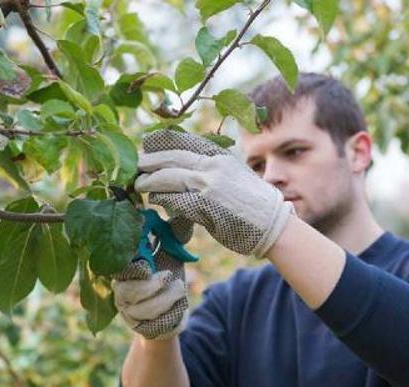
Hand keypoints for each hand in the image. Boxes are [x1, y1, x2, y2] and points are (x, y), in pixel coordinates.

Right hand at [112, 215, 192, 339]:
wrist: (171, 315)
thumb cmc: (168, 280)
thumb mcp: (172, 253)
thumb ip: (174, 233)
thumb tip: (183, 206)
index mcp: (126, 265)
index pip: (120, 261)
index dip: (133, 258)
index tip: (149, 255)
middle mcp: (120, 287)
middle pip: (125, 286)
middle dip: (150, 283)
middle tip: (168, 276)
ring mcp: (127, 308)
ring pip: (141, 305)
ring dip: (166, 297)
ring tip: (179, 288)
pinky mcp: (137, 325)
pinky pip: (151, 321)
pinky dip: (169, 312)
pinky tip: (177, 306)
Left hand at [135, 130, 293, 257]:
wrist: (272, 222)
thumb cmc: (253, 203)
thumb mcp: (233, 174)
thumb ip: (210, 169)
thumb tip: (183, 170)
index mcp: (219, 155)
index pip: (184, 142)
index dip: (162, 143)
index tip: (148, 145)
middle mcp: (212, 165)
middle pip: (171, 158)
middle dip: (149, 162)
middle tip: (136, 166)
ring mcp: (208, 184)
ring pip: (168, 177)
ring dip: (150, 182)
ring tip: (140, 185)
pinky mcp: (204, 205)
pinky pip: (175, 199)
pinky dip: (162, 199)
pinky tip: (156, 200)